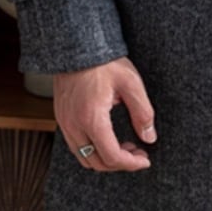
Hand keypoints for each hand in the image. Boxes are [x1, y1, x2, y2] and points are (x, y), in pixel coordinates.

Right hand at [52, 57, 156, 172]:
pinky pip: (76, 146)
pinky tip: (108, 137)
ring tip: (124, 146)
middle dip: (120, 163)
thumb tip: (149, 137)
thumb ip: (142, 113)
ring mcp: (65, 123)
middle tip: (138, 152)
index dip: (131, 163)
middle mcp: (74, 125)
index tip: (145, 160)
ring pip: (84, 157)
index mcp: (92, 118)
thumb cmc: (104, 62)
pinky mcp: (61, 118)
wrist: (76, 47)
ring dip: (105, 158)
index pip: (111, 156)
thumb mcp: (131, 84)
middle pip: (96, 163)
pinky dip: (93, 149)